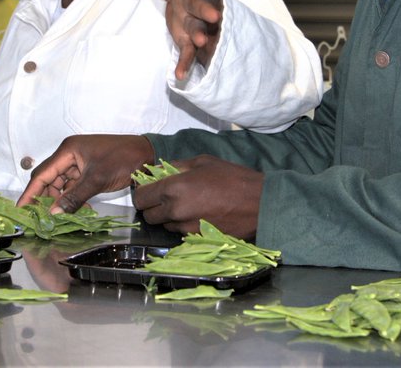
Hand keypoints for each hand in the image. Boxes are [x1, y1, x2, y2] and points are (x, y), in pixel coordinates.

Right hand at [17, 134, 154, 212]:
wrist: (147, 154)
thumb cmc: (124, 159)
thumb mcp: (97, 179)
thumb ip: (74, 197)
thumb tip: (54, 213)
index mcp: (68, 150)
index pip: (42, 174)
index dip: (30, 193)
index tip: (21, 209)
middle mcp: (69, 155)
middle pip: (49, 180)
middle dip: (45, 199)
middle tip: (40, 219)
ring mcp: (78, 163)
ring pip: (60, 185)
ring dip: (60, 201)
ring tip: (62, 217)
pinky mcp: (87, 171)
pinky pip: (72, 187)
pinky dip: (72, 199)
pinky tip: (78, 209)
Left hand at [112, 0, 222, 79]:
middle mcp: (196, 1)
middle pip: (202, 6)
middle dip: (206, 11)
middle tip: (213, 16)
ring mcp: (194, 21)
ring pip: (200, 28)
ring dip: (201, 36)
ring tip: (200, 42)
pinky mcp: (188, 37)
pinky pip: (189, 51)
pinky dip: (186, 63)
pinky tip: (179, 75)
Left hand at [132, 155, 262, 238]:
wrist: (260, 203)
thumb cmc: (233, 177)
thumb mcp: (203, 162)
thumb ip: (176, 166)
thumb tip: (159, 171)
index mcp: (173, 188)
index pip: (140, 198)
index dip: (142, 193)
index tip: (150, 189)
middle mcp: (175, 211)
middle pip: (148, 215)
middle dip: (153, 207)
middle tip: (167, 197)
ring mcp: (186, 228)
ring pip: (165, 225)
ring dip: (169, 217)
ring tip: (188, 204)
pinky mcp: (197, 239)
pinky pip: (181, 233)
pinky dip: (184, 225)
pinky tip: (199, 214)